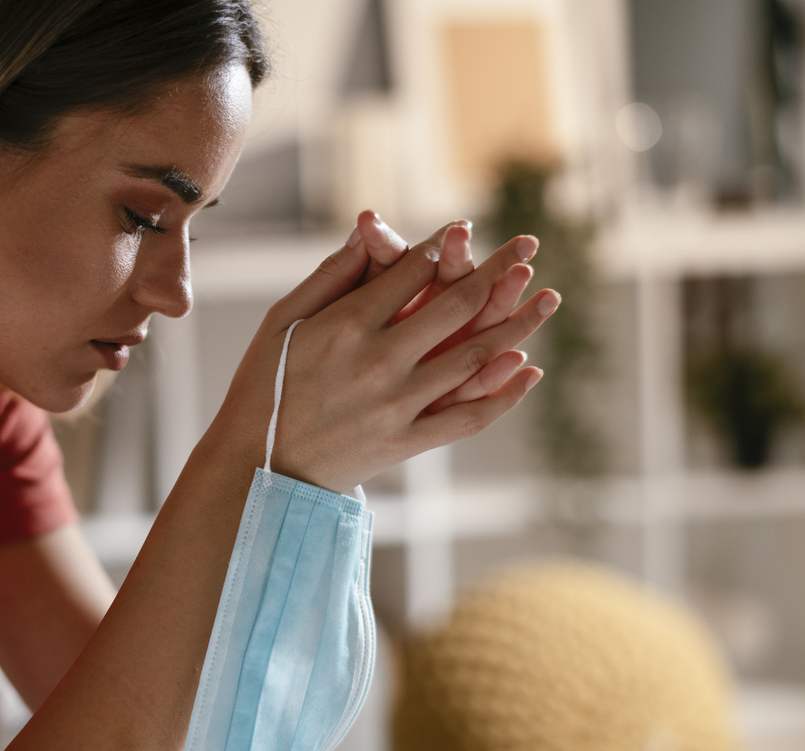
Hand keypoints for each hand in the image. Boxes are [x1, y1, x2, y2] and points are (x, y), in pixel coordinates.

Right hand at [213, 219, 559, 493]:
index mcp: (346, 324)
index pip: (412, 272)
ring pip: (475, 358)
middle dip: (499, 271)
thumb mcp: (282, 319)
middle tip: (529, 247)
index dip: (444, 245)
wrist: (258, 464)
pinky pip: (467, 417)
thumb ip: (331, 276)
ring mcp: (397, 404)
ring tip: (550, 299)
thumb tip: (370, 230)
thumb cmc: (263, 384)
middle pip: (457, 306)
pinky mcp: (406, 441)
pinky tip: (530, 370)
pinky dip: (504, 395)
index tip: (465, 229)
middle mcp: (379, 361)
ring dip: (518, 325)